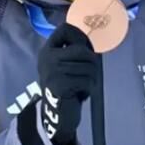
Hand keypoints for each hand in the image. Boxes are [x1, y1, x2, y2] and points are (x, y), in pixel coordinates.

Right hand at [28, 22, 98, 144]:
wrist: (57, 115)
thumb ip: (74, 50)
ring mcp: (52, 71)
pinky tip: (78, 95)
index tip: (86, 49)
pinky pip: (87, 81)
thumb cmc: (67, 87)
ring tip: (80, 87)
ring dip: (91, 80)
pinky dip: (88, 89)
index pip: (66, 29)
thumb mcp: (65, 65)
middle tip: (85, 77)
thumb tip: (97, 32)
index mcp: (48, 50)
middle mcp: (48, 57)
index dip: (81, 37)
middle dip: (91, 65)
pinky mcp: (60, 85)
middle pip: (84, 51)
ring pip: (89, 67)